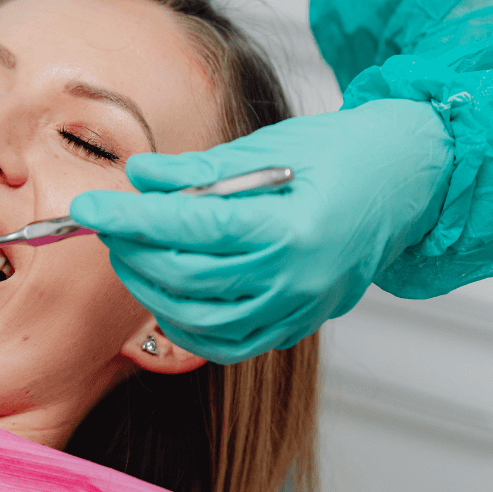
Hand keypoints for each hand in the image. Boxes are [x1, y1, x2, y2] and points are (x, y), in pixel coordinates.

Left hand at [70, 99, 453, 363]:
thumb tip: (138, 175)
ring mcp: (297, 309)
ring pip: (199, 318)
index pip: (190, 226)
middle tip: (106, 224)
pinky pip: (227, 345)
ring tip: (130, 254)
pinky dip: (185, 326)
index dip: (130, 218)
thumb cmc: (341, 154)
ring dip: (149, 289)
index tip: (87, 208)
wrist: (405, 181)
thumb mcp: (268, 146)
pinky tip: (163, 296)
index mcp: (292, 226)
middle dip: (133, 250)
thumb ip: (199, 169)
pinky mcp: (296, 326)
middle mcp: (296, 278)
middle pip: (187, 275)